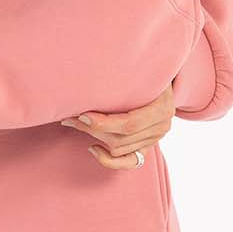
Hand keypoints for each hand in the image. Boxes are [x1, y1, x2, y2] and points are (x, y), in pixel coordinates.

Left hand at [60, 81, 175, 168]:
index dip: (104, 122)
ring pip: (119, 149)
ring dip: (94, 137)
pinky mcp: (146, 147)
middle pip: (122, 138)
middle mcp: (161, 127)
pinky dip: (108, 160)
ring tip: (74, 122)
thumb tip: (91, 71)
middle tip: (70, 117)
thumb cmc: (147, 70)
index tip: (82, 114)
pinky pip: (128, 163)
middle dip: (92, 129)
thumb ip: (125, 72)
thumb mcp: (142, 68)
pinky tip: (92, 147)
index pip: (130, 124)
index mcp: (162, 108)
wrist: (162, 77)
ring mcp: (154, 139)